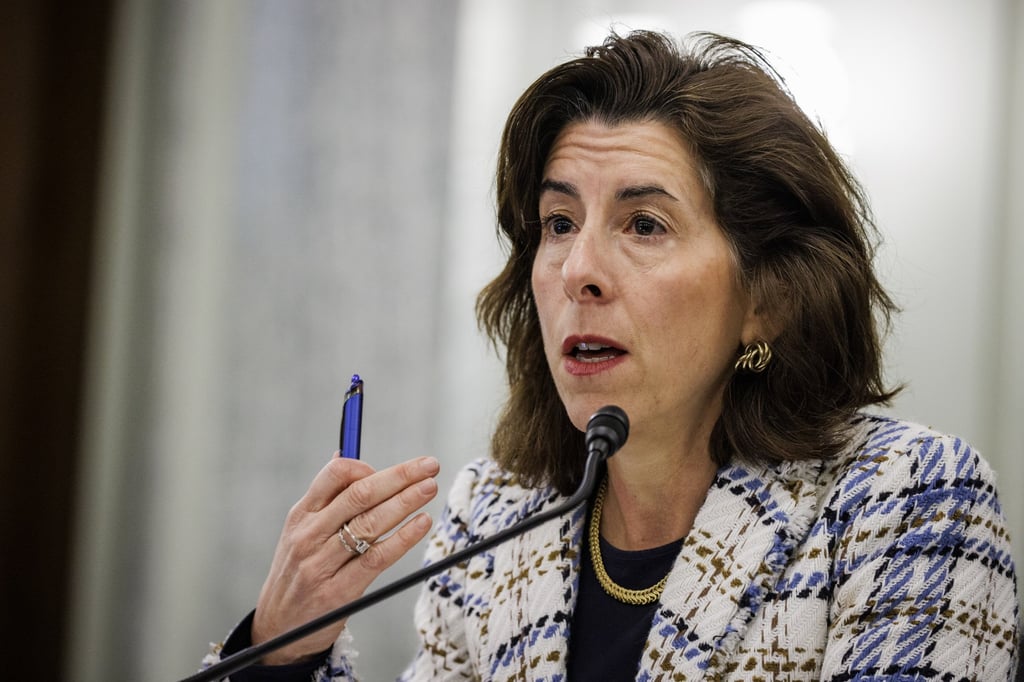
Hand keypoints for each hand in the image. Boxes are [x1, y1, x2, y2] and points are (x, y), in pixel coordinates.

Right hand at [251, 454, 438, 663]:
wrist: (277, 628)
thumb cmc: (297, 573)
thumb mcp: (299, 532)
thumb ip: (324, 498)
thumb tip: (344, 456)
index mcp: (301, 515)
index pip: (334, 475)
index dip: (367, 466)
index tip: (393, 470)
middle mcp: (310, 534)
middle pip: (360, 494)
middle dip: (399, 476)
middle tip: (429, 465)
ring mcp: (323, 563)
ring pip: (371, 522)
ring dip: (406, 500)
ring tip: (429, 487)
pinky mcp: (340, 590)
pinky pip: (377, 557)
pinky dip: (403, 537)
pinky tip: (422, 522)